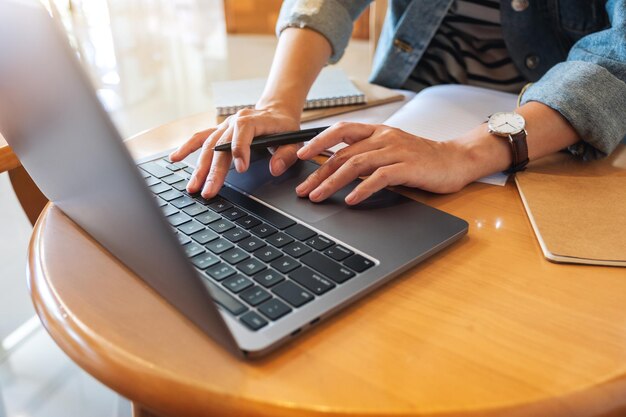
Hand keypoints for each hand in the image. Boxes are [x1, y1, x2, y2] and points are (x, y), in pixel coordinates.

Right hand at [169, 108, 299, 198]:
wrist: (275, 110)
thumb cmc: (284, 126)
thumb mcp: (294, 139)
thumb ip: (287, 154)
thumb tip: (275, 169)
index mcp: (253, 120)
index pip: (243, 133)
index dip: (240, 150)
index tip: (240, 169)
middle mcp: (234, 121)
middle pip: (220, 146)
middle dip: (214, 171)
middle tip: (208, 191)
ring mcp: (224, 126)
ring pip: (208, 146)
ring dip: (199, 168)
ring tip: (193, 187)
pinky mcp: (218, 132)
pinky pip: (200, 138)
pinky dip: (186, 148)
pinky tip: (174, 159)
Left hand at [295, 122, 471, 204]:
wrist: (455, 160)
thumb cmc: (420, 158)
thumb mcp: (389, 150)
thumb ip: (366, 154)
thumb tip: (335, 168)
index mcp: (377, 131)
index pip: (341, 130)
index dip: (318, 141)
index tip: (300, 155)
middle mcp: (384, 137)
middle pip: (343, 153)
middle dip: (319, 172)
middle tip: (303, 189)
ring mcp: (396, 150)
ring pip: (356, 164)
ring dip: (333, 182)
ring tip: (318, 196)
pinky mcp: (408, 167)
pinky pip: (380, 177)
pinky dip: (362, 189)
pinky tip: (350, 199)